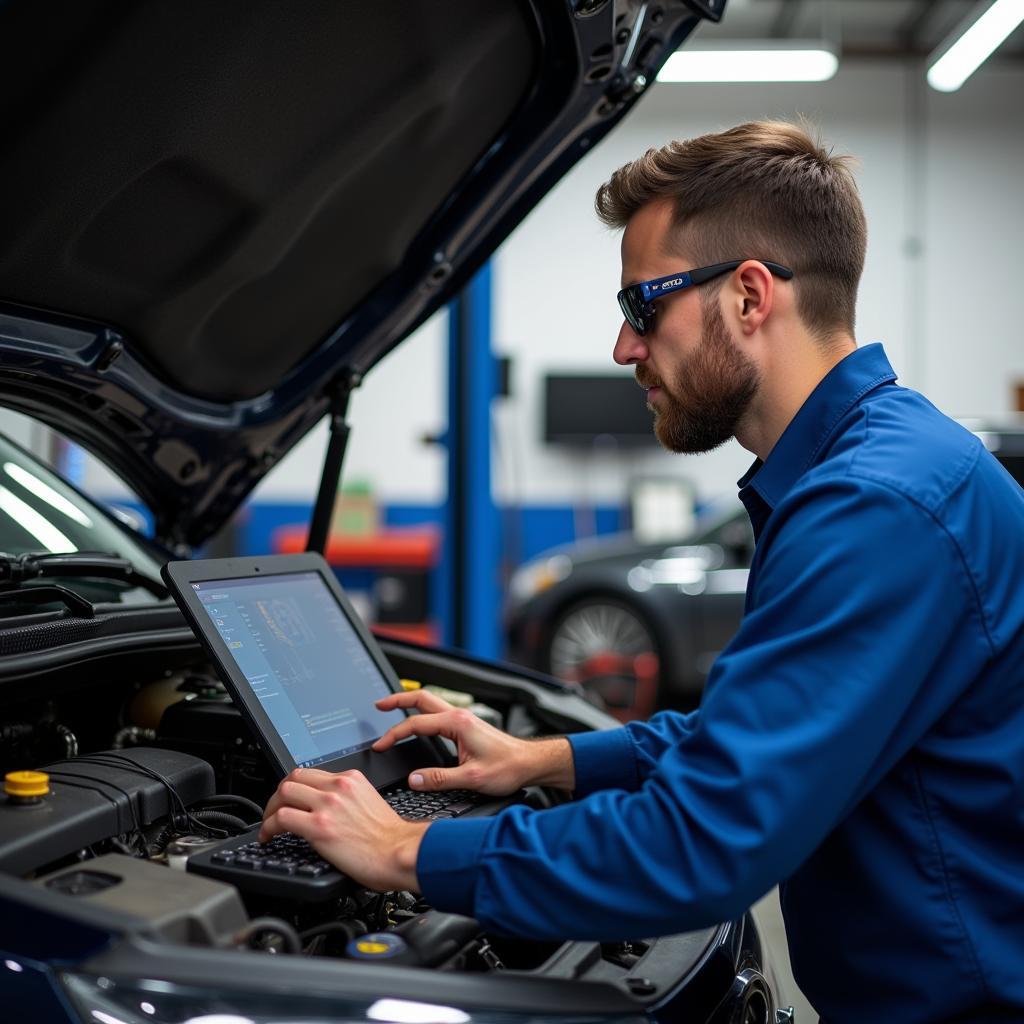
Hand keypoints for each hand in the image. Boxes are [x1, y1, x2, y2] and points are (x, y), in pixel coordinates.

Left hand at [259, 768, 427, 891]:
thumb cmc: (391, 838)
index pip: (311, 773)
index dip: (294, 787)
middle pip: (293, 777)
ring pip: (283, 793)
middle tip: (275, 810)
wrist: (401, 852)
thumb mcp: (370, 802)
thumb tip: (330, 810)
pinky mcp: (319, 827)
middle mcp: (338, 786)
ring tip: (269, 824)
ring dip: (270, 809)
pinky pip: (281, 819)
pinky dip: (268, 827)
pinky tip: (268, 837)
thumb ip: (348, 799)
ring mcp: (328, 804)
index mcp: (351, 779)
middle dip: (278, 795)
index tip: (290, 800)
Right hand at [372, 689, 574, 792]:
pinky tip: (418, 722)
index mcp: (457, 724)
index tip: (380, 745)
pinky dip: (422, 712)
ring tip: (391, 708)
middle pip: (421, 699)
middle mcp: (459, 716)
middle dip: (397, 700)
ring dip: (409, 703)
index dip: (394, 734)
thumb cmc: (508, 768)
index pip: (416, 724)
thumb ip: (438, 779)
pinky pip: (438, 712)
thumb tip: (413, 779)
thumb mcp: (471, 779)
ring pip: (430, 703)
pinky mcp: (467, 725)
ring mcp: (463, 719)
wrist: (530, 763)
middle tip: (378, 705)